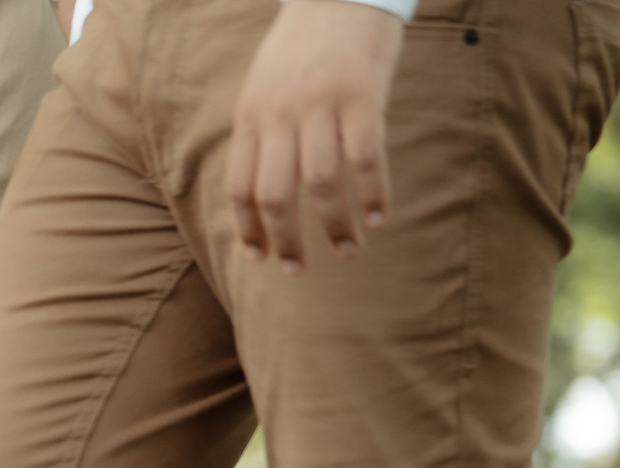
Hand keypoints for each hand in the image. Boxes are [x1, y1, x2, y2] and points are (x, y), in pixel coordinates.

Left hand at [226, 0, 403, 272]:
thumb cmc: (303, 45)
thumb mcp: (265, 86)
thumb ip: (262, 133)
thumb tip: (262, 193)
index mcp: (252, 116)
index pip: (241, 187)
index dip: (249, 229)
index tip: (261, 258)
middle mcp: (281, 115)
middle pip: (276, 196)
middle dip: (287, 242)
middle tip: (299, 270)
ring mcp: (321, 106)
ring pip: (322, 185)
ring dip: (336, 226)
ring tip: (349, 250)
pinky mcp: (362, 96)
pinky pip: (366, 158)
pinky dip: (373, 192)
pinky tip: (379, 215)